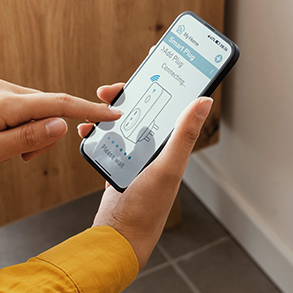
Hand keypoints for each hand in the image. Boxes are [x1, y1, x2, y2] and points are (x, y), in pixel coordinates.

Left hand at [0, 78, 121, 174]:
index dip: (89, 110)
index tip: (112, 114)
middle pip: (48, 109)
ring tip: (3, 153)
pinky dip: (19, 129)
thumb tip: (61, 126)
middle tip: (24, 158)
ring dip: (30, 135)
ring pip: (34, 111)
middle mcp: (4, 90)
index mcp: (6, 103)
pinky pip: (19, 110)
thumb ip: (28, 139)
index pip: (59, 104)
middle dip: (46, 136)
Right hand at [78, 83, 212, 269]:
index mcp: (173, 144)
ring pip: (124, 121)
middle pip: (144, 108)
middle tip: (110, 90)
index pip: (173, 102)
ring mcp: (136, 154)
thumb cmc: (147, 207)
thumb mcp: (168, 167)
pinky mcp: (119, 163)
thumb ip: (184, 135)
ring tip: (95, 109)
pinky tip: (87, 130)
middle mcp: (157, 146)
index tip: (155, 56)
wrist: (119, 236)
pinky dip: (97, 131)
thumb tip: (205, 101)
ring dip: (108, 111)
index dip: (167, 79)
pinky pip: (108, 139)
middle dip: (128, 94)